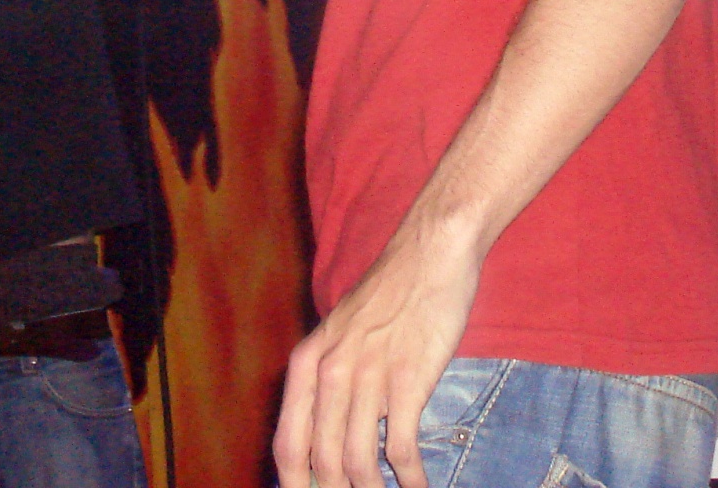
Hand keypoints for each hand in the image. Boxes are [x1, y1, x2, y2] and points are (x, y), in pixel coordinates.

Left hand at [272, 222, 482, 487]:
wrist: (429, 253)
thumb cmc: (388, 294)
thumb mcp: (339, 332)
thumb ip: (325, 379)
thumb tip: (320, 437)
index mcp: (307, 362)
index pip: (288, 445)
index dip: (295, 485)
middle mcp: (331, 372)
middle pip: (322, 462)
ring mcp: (369, 376)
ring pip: (358, 462)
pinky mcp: (408, 379)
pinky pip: (401, 448)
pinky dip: (411, 479)